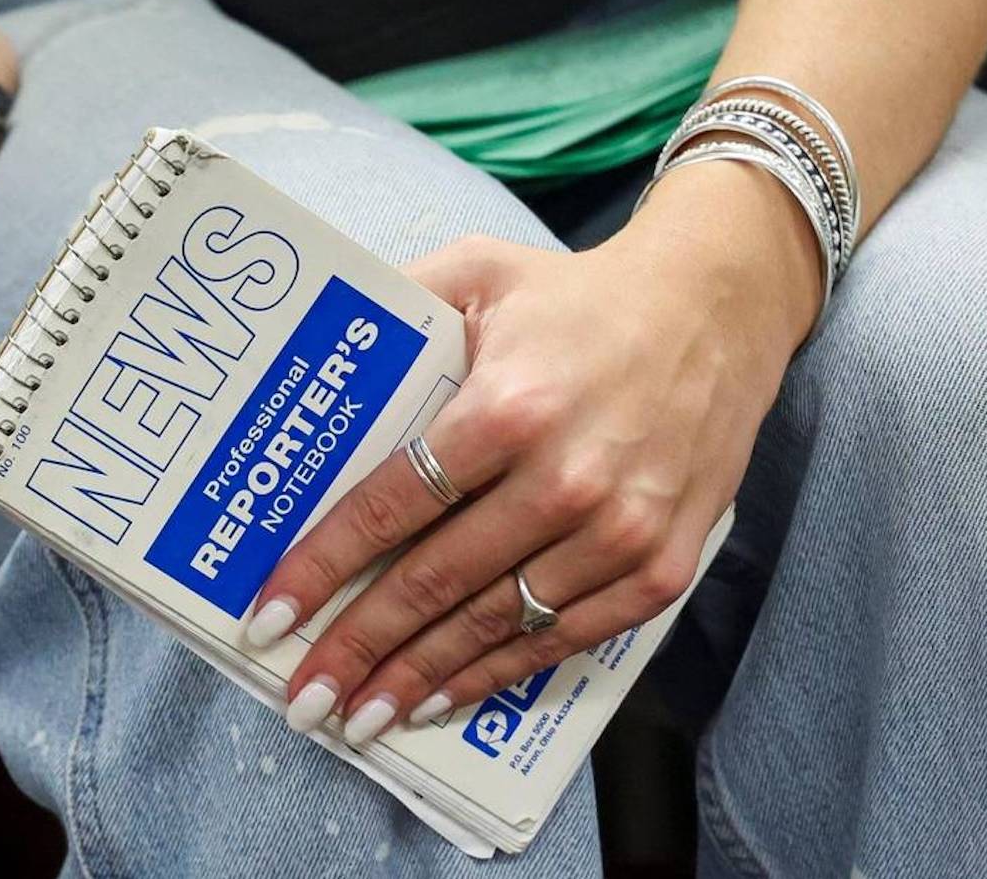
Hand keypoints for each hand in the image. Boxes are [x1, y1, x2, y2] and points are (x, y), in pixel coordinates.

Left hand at [248, 160, 823, 741]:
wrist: (716, 309)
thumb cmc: (579, 297)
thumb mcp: (478, 270)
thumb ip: (396, 308)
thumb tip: (310, 364)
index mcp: (510, 406)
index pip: (392, 506)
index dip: (323, 569)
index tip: (269, 617)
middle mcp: (566, 478)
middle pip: (435, 582)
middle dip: (356, 648)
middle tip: (303, 695)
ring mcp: (620, 532)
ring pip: (494, 625)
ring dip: (418, 679)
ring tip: (359, 717)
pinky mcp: (662, 565)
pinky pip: (564, 638)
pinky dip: (497, 674)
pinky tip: (441, 698)